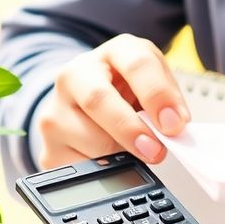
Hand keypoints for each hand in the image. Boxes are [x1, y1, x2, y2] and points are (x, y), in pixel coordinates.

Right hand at [35, 33, 189, 169]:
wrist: (91, 100)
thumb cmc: (129, 91)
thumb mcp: (156, 84)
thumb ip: (170, 101)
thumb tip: (175, 128)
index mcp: (114, 52)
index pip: (136, 64)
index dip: (157, 95)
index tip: (173, 123)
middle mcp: (76, 74)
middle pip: (98, 100)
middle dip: (131, 129)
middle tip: (155, 150)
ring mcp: (56, 109)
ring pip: (88, 139)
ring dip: (120, 155)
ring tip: (136, 155)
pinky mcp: (49, 146)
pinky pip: (78, 166)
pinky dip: (103, 171)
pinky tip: (114, 164)